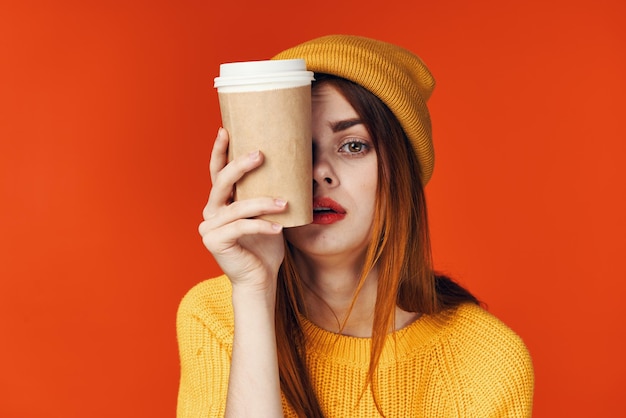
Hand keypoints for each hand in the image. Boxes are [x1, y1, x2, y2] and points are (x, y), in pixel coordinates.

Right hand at [199, 128, 286, 294]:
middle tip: (260, 154)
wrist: (261, 278)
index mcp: (221, 202)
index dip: (220, 151)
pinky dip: (261, 226)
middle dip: (240, 166)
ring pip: (236, 207)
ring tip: (283, 202)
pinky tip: (278, 227)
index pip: (218, 172)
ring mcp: (209, 227)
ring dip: (262, 202)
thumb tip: (291, 164)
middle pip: (221, 182)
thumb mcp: (268, 213)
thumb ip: (267, 193)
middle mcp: (211, 211)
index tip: (226, 129)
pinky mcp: (215, 242)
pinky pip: (241, 228)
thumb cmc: (266, 245)